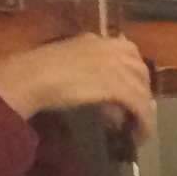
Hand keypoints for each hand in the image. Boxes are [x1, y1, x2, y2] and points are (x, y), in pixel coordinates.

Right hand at [0, 31, 156, 153]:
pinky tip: (141, 135)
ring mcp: (116, 66)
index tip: (133, 84)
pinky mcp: (117, 86)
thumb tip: (96, 94)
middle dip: (142, 89)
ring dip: (144, 109)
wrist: (32, 76)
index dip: (133, 69)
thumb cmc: (35, 71)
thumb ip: (83, 73)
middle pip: (140, 69)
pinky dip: (144, 121)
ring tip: (139, 127)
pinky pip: (140, 105)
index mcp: (95, 41)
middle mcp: (110, 49)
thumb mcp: (64, 64)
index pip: (127, 50)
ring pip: (142, 89)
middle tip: (137, 109)